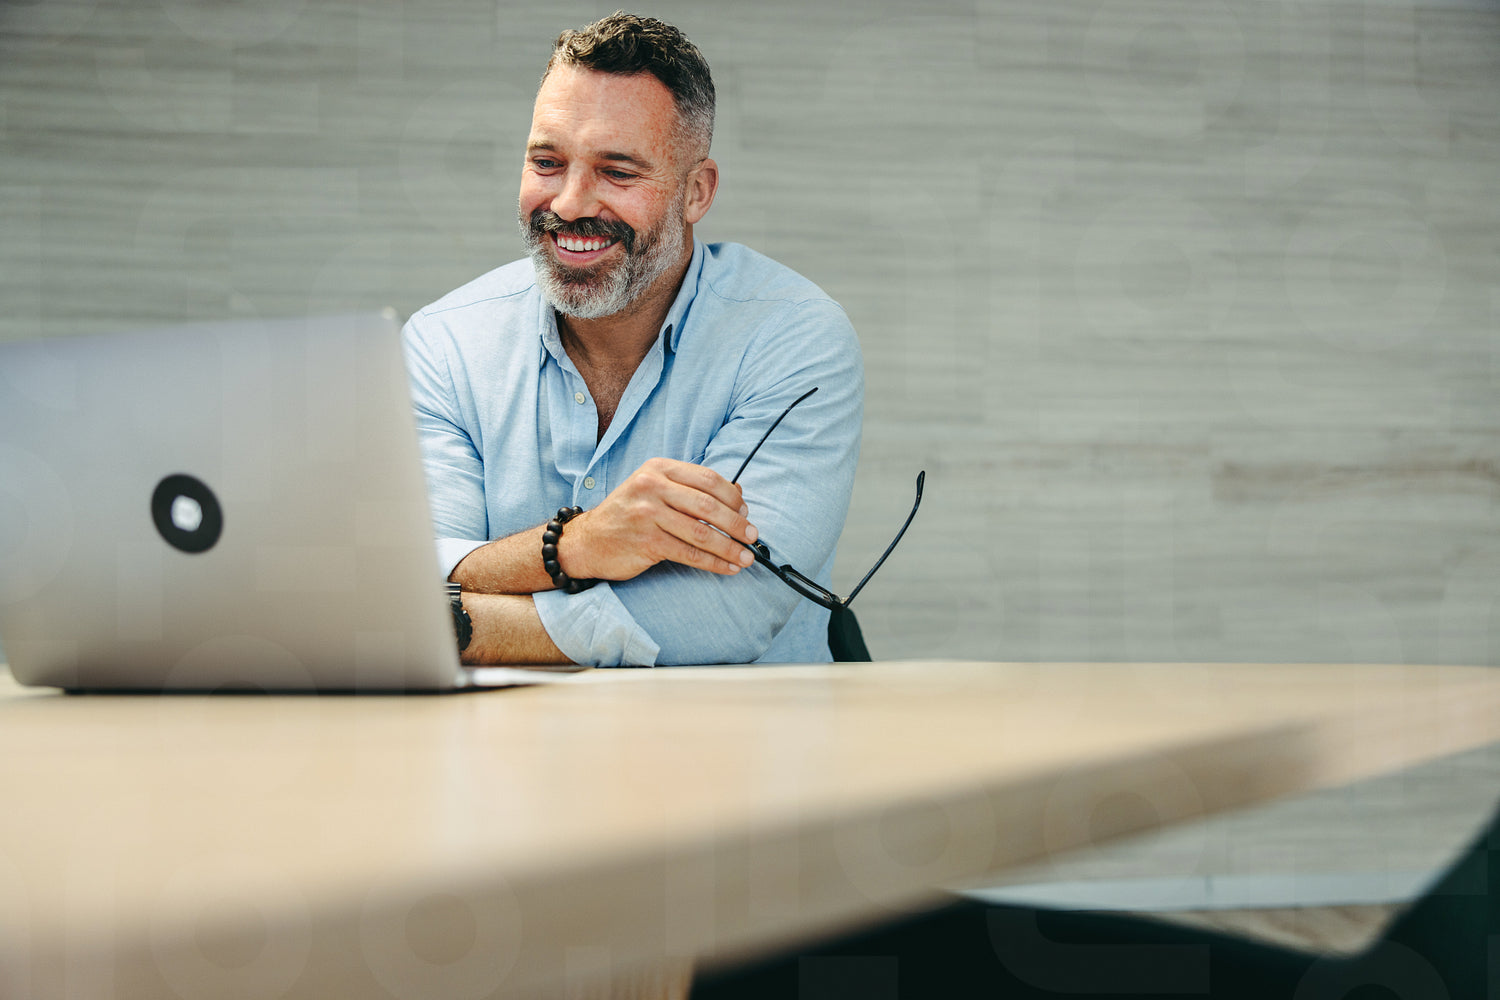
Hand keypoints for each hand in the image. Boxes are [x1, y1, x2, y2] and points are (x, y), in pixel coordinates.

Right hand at [560, 458, 758, 581]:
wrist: (588, 541)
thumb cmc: (628, 514)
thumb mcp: (654, 489)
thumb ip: (690, 489)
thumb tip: (739, 495)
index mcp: (658, 468)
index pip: (708, 479)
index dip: (733, 497)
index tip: (746, 513)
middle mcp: (652, 487)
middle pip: (708, 506)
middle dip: (737, 524)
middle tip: (753, 537)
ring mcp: (648, 514)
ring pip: (701, 533)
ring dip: (729, 547)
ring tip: (746, 557)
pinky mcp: (647, 542)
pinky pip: (689, 554)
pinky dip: (713, 563)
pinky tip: (728, 568)